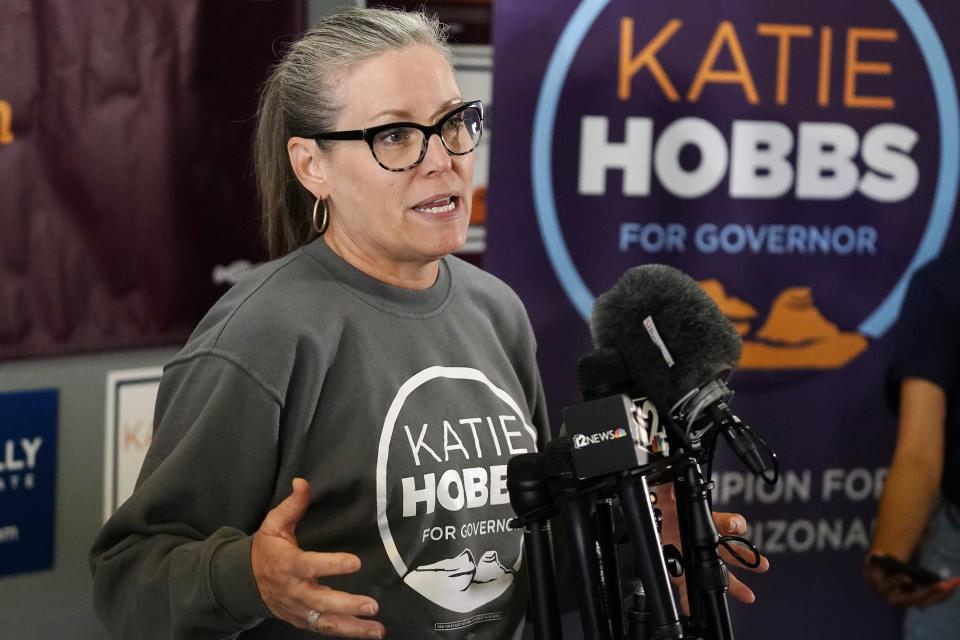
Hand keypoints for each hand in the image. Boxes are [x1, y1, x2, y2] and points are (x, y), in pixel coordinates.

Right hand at [251, 478, 384, 637]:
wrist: (244, 582)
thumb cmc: (265, 550)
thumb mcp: (273, 524)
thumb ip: (292, 505)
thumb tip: (303, 481)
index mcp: (288, 564)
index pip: (310, 565)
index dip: (332, 565)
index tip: (355, 562)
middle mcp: (295, 591)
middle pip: (321, 601)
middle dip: (347, 604)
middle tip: (371, 604)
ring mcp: (299, 609)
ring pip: (326, 622)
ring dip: (353, 627)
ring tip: (377, 628)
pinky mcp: (302, 620)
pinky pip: (325, 629)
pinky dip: (347, 633)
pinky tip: (369, 633)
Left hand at [654, 483, 769, 612]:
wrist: (650, 521)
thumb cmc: (664, 505)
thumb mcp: (666, 490)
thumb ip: (672, 480)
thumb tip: (678, 467)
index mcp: (705, 522)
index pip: (726, 522)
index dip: (732, 523)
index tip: (735, 525)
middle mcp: (704, 541)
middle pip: (731, 551)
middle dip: (748, 558)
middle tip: (763, 565)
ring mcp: (695, 557)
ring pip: (719, 573)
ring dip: (734, 585)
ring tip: (748, 596)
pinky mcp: (682, 571)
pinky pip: (688, 588)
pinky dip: (691, 600)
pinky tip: (695, 610)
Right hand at [864, 551, 959, 607]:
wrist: (879, 578)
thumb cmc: (877, 566)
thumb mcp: (873, 560)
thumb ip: (874, 557)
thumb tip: (878, 555)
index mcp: (883, 588)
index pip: (891, 586)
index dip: (899, 581)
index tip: (908, 578)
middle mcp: (896, 599)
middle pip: (914, 598)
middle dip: (929, 591)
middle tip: (943, 584)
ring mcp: (908, 602)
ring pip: (926, 601)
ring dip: (942, 593)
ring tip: (955, 582)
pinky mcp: (918, 601)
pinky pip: (932, 600)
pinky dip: (944, 593)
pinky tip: (954, 583)